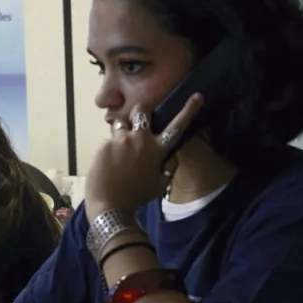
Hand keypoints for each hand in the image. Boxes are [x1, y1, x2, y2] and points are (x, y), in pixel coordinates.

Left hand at [84, 95, 203, 218]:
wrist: (110, 206)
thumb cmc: (137, 197)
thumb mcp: (160, 185)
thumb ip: (168, 167)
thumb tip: (171, 155)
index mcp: (157, 149)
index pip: (177, 126)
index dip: (189, 110)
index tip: (197, 96)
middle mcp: (141, 139)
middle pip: (141, 110)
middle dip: (140, 111)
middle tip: (137, 120)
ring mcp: (121, 140)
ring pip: (121, 125)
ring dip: (121, 133)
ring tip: (118, 153)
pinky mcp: (105, 144)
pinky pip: (108, 141)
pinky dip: (108, 150)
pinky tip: (107, 165)